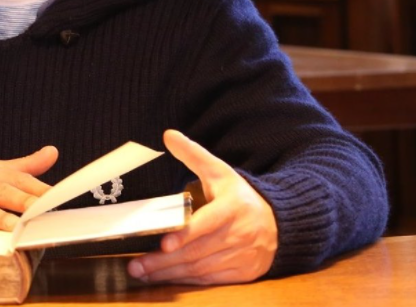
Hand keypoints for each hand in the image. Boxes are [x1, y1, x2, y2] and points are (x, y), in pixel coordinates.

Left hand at [128, 130, 276, 284]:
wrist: (278, 224)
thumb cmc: (240, 197)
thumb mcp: (220, 171)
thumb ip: (193, 154)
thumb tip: (168, 134)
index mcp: (233, 207)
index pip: (208, 224)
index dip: (186, 235)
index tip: (164, 243)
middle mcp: (239, 234)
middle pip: (198, 251)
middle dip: (166, 261)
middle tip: (137, 265)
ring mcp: (242, 256)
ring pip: (201, 269)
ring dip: (170, 274)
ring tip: (142, 273)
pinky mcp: (242, 273)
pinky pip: (209, 280)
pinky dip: (186, 281)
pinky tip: (164, 279)